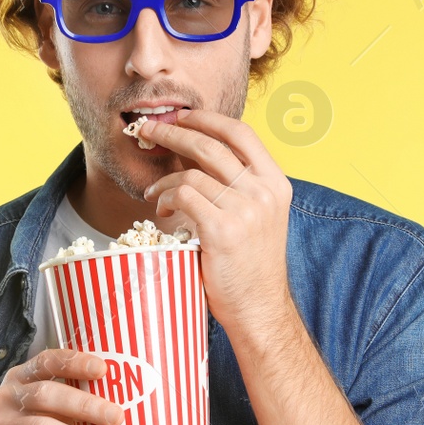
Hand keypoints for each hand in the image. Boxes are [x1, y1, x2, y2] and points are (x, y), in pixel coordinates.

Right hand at [0, 348, 124, 424]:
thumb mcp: (33, 411)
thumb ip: (63, 404)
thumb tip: (115, 407)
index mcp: (18, 380)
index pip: (46, 362)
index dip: (74, 362)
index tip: (103, 368)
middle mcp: (5, 399)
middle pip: (47, 395)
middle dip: (86, 405)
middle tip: (118, 417)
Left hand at [138, 109, 294, 332]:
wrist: (258, 308)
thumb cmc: (249, 265)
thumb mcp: (256, 216)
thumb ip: (237, 186)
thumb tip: (194, 153)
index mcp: (276, 183)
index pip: (241, 133)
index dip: (207, 119)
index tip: (181, 116)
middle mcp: (265, 192)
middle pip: (211, 145)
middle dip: (173, 133)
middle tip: (146, 130)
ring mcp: (246, 210)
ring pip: (192, 173)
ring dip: (164, 178)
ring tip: (153, 191)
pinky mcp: (223, 229)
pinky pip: (184, 196)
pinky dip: (166, 197)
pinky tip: (162, 207)